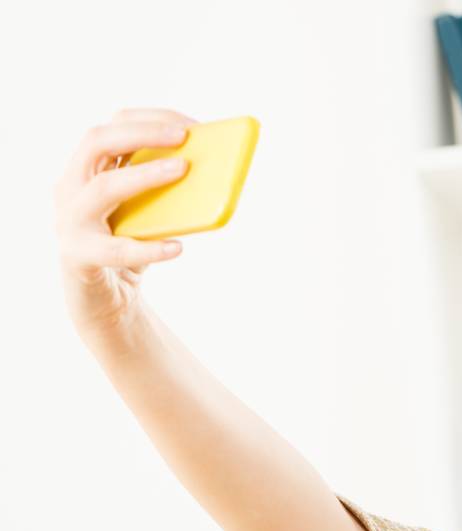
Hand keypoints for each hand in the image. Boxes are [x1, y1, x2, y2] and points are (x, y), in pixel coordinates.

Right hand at [54, 107, 196, 346]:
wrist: (103, 302)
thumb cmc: (129, 246)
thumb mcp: (146, 212)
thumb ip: (163, 190)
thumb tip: (215, 172)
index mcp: (87, 170)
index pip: (111, 127)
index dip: (150, 120)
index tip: (191, 124)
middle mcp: (70, 188)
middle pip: (95, 143)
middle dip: (140, 134)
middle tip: (185, 137)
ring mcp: (70, 222)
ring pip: (101, 189)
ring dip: (144, 176)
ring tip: (183, 170)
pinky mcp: (78, 257)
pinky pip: (114, 251)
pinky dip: (148, 249)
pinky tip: (178, 247)